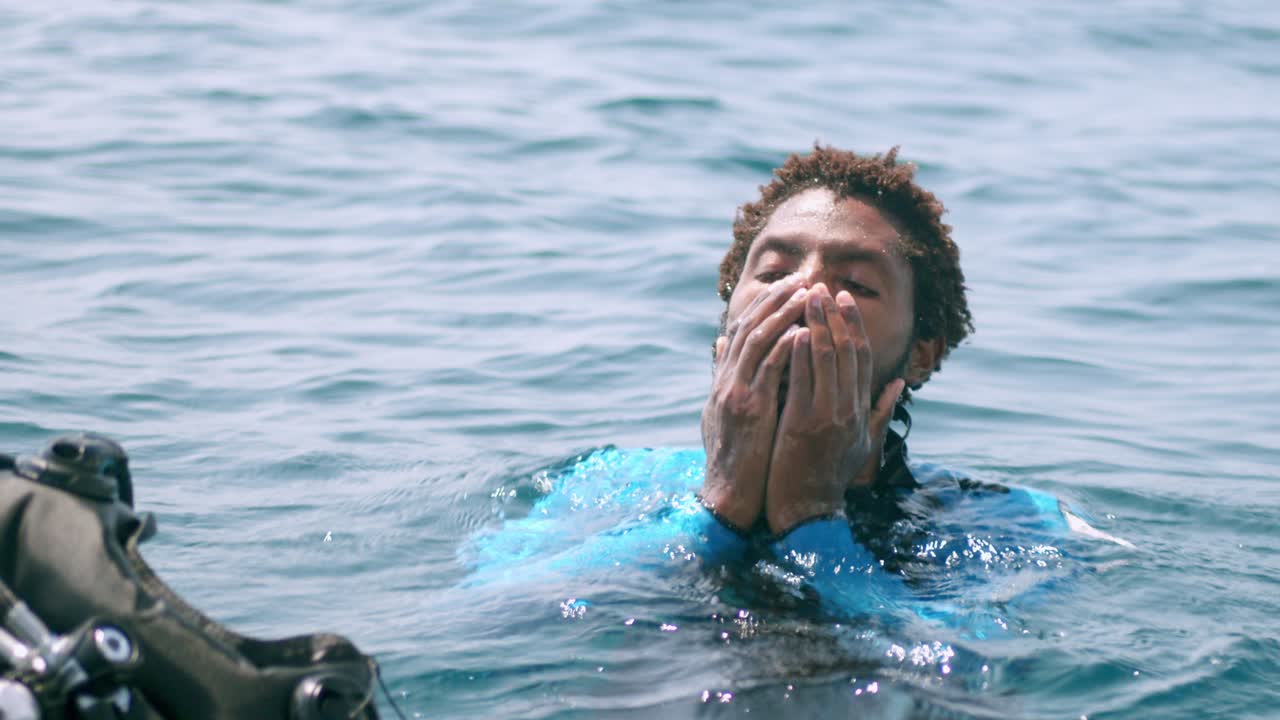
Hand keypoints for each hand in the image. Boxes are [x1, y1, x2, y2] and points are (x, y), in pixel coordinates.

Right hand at [700, 275, 808, 530]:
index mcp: (724, 383)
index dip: (766, 306)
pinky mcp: (749, 409)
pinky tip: (803, 331)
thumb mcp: (721, 415)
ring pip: (759, 340)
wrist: (728, 498)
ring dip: (784, 314)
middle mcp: (727, 383)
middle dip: (777, 300)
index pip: (743, 331)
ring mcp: (736, 394)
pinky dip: (785, 346)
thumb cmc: (732, 462)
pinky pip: (769, 369)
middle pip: (751, 327)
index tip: (790, 286)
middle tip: (803, 278)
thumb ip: (723, 378)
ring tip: (807, 294)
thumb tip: (720, 344)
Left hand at [764, 284, 904, 534]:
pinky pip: (802, 382)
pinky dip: (799, 355)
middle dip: (833, 315)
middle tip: (821, 286)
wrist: (808, 511)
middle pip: (845, 351)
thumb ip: (880, 411)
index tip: (841, 299)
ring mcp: (826, 416)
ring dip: (815, 324)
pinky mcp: (802, 425)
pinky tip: (794, 331)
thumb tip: (900, 384)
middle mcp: (847, 408)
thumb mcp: (863, 443)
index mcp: (859, 409)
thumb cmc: (830, 476)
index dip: (852, 325)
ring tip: (804, 297)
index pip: (860, 357)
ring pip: (825, 360)